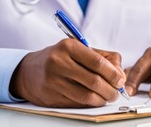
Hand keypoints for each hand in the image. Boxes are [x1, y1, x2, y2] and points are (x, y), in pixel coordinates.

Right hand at [9, 39, 125, 107]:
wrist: (29, 71)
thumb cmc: (60, 58)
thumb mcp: (80, 49)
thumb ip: (104, 58)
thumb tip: (121, 75)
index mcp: (69, 46)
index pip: (97, 62)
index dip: (113, 74)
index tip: (120, 80)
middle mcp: (59, 62)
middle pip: (94, 81)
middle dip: (111, 90)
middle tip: (116, 92)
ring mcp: (54, 81)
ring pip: (87, 96)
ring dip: (102, 99)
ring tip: (107, 97)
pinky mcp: (51, 97)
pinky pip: (78, 104)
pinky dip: (90, 104)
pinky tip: (94, 100)